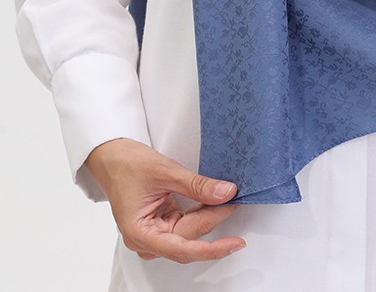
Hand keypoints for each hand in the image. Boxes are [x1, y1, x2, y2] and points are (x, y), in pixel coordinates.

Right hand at [84, 138, 245, 263]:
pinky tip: (213, 202)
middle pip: (188, 238)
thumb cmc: (126, 164)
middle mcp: (145, 239)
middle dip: (212, 219)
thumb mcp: (166, 172)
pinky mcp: (159, 223)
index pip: (182, 249)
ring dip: (207, 217)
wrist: (111, 155)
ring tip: (227, 200)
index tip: (234, 244)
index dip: (211, 248)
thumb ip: (197, 186)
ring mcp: (152, 232)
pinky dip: (199, 212)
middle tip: (235, 200)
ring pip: (188, 232)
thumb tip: (225, 194)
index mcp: (140, 233)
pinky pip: (184, 223)